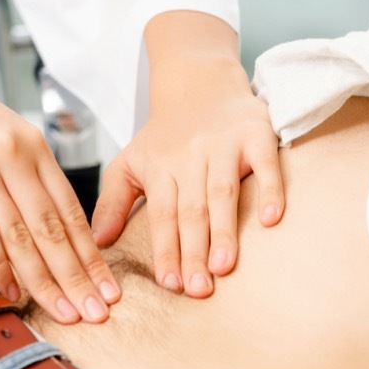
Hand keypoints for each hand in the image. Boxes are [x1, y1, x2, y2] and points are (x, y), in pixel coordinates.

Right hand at [0, 44, 119, 322]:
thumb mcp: (1, 135)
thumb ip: (26, 175)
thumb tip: (48, 227)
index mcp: (34, 145)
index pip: (72, 210)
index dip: (91, 255)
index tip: (107, 288)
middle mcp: (15, 156)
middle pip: (54, 228)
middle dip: (78, 277)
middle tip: (96, 313)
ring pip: (23, 236)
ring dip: (44, 281)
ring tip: (62, 312)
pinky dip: (0, 267)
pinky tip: (9, 290)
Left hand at [91, 54, 283, 297]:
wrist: (198, 79)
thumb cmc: (165, 134)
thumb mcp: (130, 163)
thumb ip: (113, 204)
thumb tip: (97, 244)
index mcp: (160, 170)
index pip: (161, 215)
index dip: (166, 249)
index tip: (169, 283)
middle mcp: (190, 159)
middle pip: (191, 210)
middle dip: (193, 251)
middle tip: (198, 288)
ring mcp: (224, 146)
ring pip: (223, 192)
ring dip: (224, 230)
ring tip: (223, 266)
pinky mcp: (256, 135)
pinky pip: (265, 164)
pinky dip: (269, 189)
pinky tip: (271, 220)